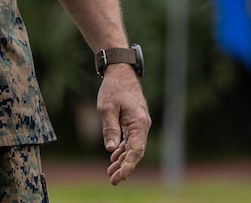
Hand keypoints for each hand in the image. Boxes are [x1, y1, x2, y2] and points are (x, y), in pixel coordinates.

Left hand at [98, 65, 150, 184]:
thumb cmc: (113, 88)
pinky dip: (124, 149)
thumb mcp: (107, 108)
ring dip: (123, 160)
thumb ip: (110, 129)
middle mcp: (143, 124)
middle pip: (136, 151)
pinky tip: (115, 157)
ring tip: (111, 173)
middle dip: (125, 167)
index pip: (136, 149)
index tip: (121, 176)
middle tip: (113, 180)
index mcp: (138, 122)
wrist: (121, 71)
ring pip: (133, 147)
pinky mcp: (135, 121)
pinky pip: (131, 139)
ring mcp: (140, 123)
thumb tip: (111, 150)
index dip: (129, 165)